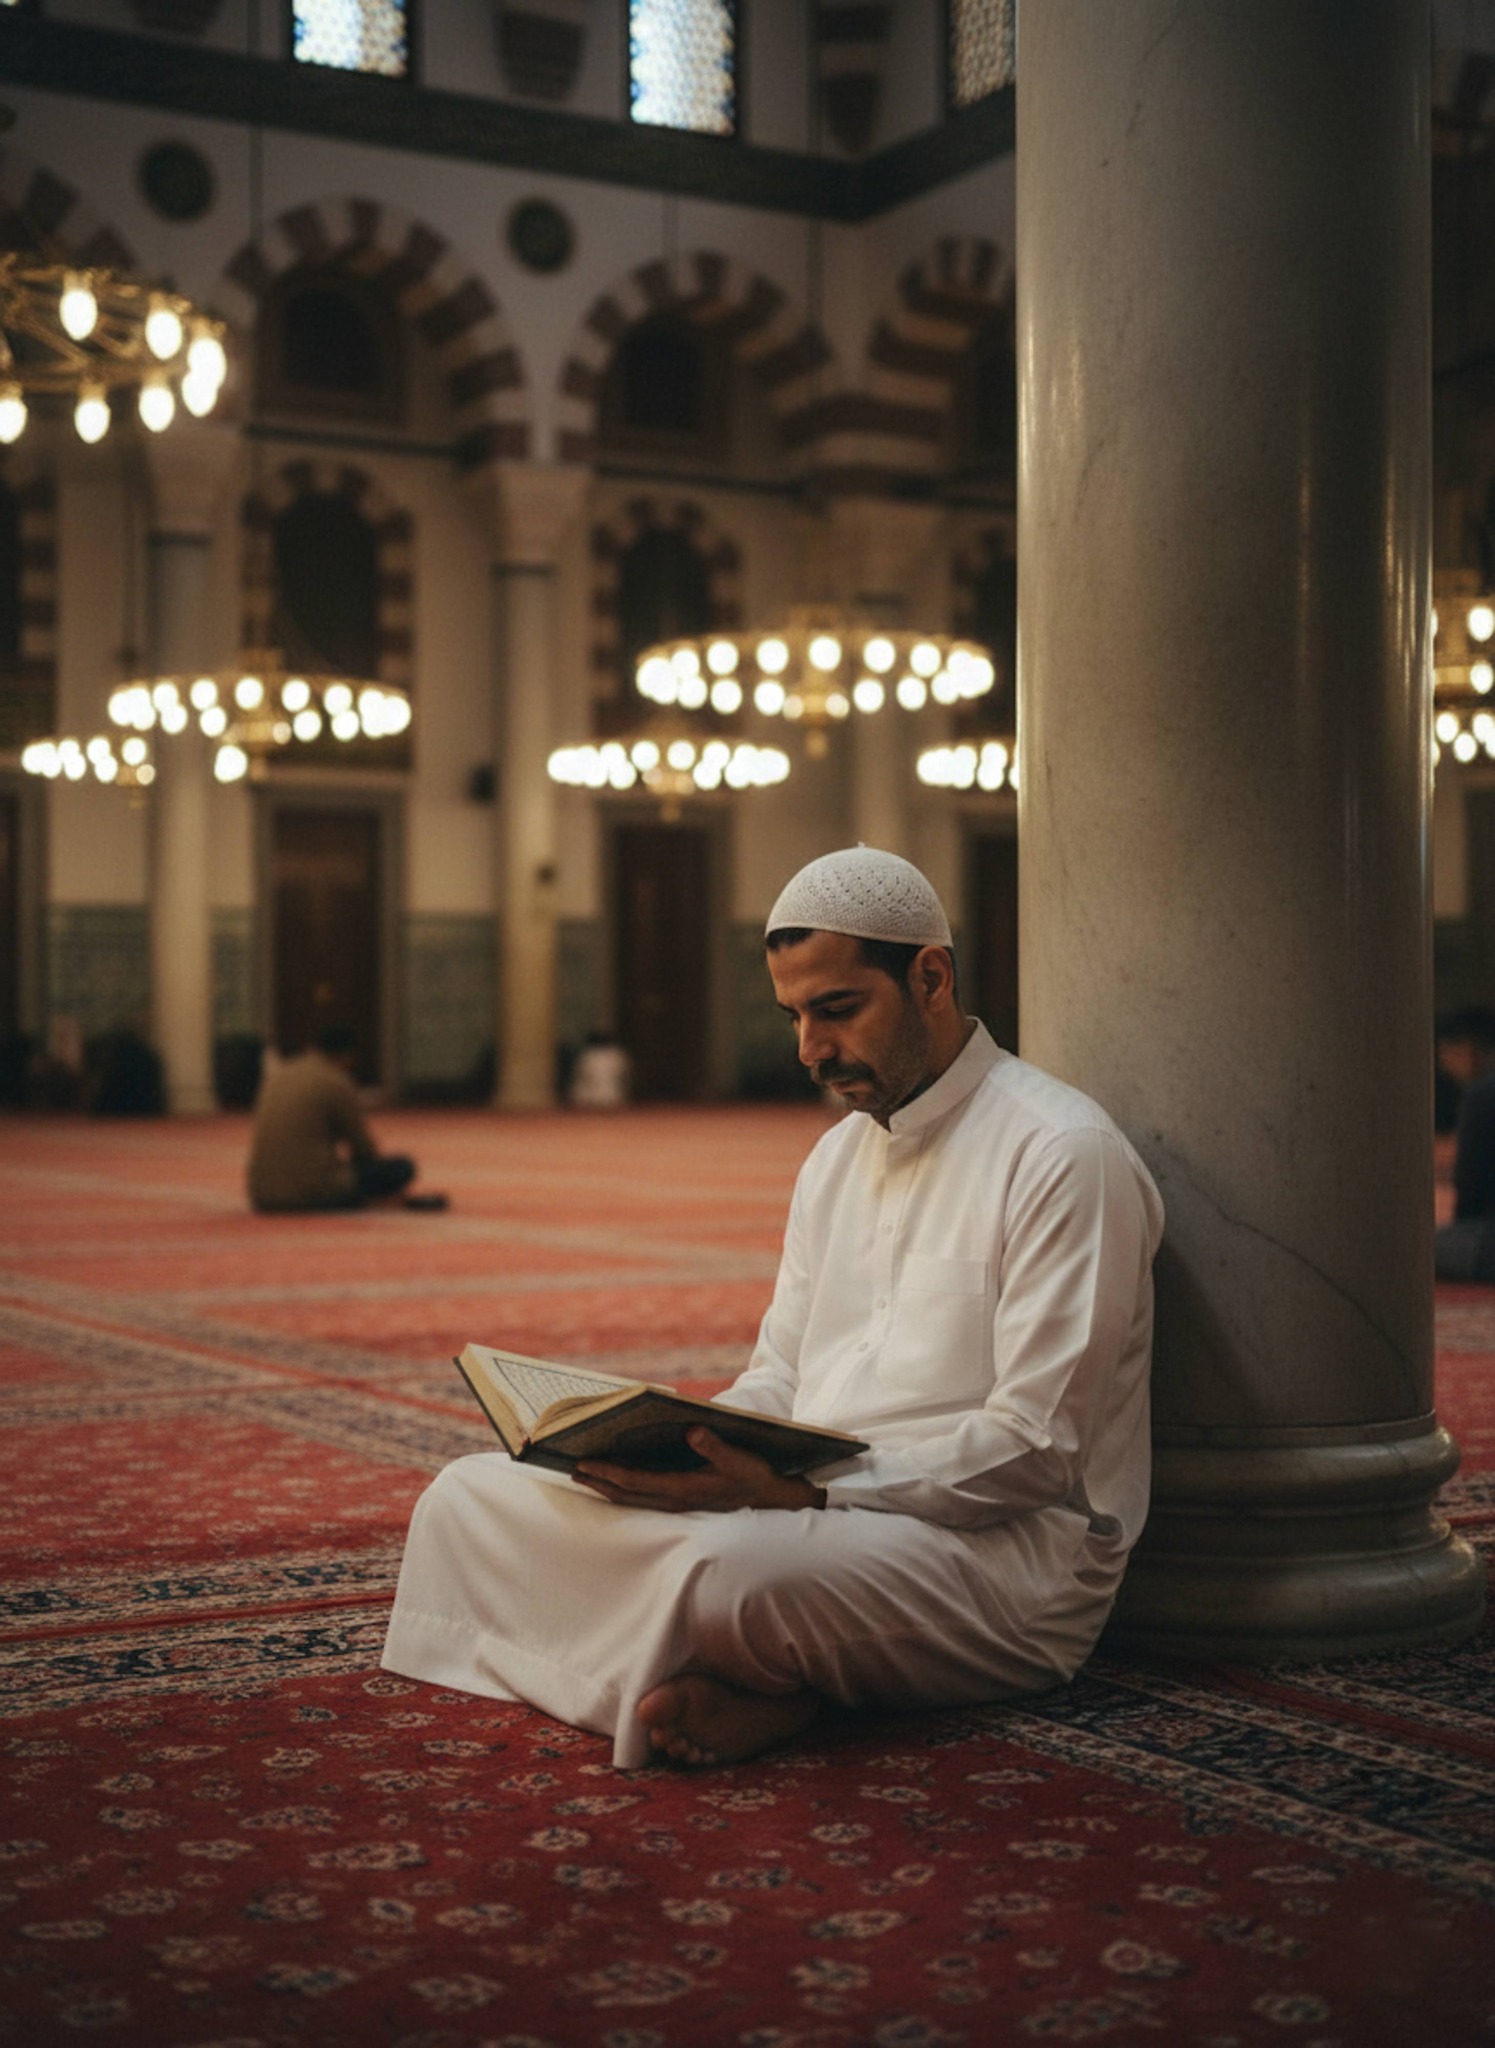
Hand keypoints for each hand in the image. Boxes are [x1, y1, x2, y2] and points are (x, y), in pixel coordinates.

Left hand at [572, 1427, 825, 1514]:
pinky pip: (643, 1497)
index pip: (635, 1482)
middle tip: (571, 1469)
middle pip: (626, 1493)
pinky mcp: (681, 1500)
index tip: (584, 1464)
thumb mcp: (738, 1458)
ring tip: (585, 1475)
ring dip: (607, 1487)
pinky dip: (624, 1488)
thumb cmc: (753, 1475)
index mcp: (683, 1489)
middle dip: (598, 1482)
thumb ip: (714, 1445)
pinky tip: (615, 1480)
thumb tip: (693, 1428)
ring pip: (633, 1498)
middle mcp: (675, 1499)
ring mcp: (677, 1503)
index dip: (607, 1474)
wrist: (772, 1499)